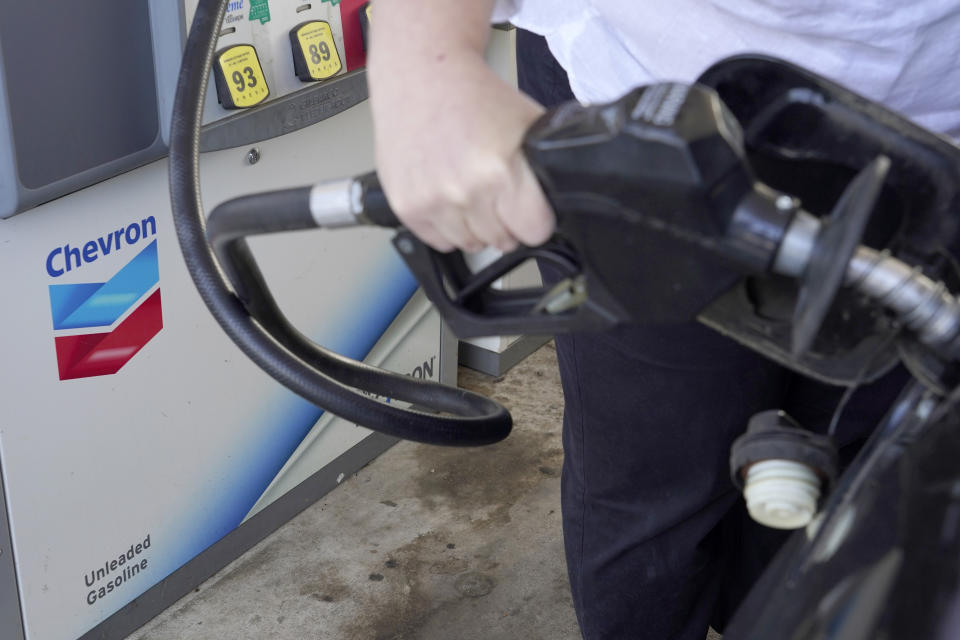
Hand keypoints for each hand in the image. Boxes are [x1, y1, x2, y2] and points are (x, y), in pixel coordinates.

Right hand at [368, 0, 554, 252]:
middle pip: (503, 241)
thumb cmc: (474, 98)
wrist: (422, 78)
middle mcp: (465, 190)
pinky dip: (447, 226)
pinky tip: (448, 196)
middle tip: (497, 191)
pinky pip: (440, 242)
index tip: (530, 210)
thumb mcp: (528, 123)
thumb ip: (547, 166)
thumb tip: (562, 200)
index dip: (536, 220)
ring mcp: (432, 201)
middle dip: (506, 221)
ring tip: (471, 191)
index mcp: (500, 169)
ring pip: (472, 245)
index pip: (534, 231)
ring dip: (476, 226)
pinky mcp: (407, 207)